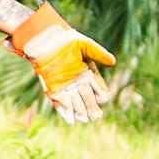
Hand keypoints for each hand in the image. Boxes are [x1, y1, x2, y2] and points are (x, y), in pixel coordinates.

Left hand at [7, 2, 115, 124]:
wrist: (45, 39)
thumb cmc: (66, 40)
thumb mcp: (85, 44)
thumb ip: (98, 53)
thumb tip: (113, 62)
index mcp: (88, 72)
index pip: (98, 87)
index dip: (101, 93)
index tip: (102, 97)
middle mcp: (78, 81)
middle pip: (87, 98)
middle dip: (91, 107)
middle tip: (96, 115)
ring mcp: (65, 86)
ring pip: (75, 102)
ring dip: (79, 111)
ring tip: (84, 119)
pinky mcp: (53, 88)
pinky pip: (59, 102)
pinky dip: (64, 111)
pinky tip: (70, 119)